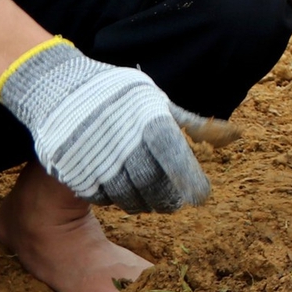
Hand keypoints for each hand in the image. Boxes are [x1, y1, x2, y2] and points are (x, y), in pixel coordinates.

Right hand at [0, 40, 214, 212]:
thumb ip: (191, 123)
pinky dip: (115, 199)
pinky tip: (121, 190)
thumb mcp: (156, 100)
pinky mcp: (75, 172)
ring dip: (143, 203)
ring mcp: (97, 159)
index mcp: (147, 121)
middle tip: (174, 203)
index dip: (191, 182)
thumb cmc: (117, 94)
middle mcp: (124, 142)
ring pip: (129, 197)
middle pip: (154, 185)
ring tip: (149, 198)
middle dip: (168, 199)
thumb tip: (233, 136)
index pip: (175, 160)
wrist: (58, 88)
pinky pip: (102, 197)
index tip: (200, 196)